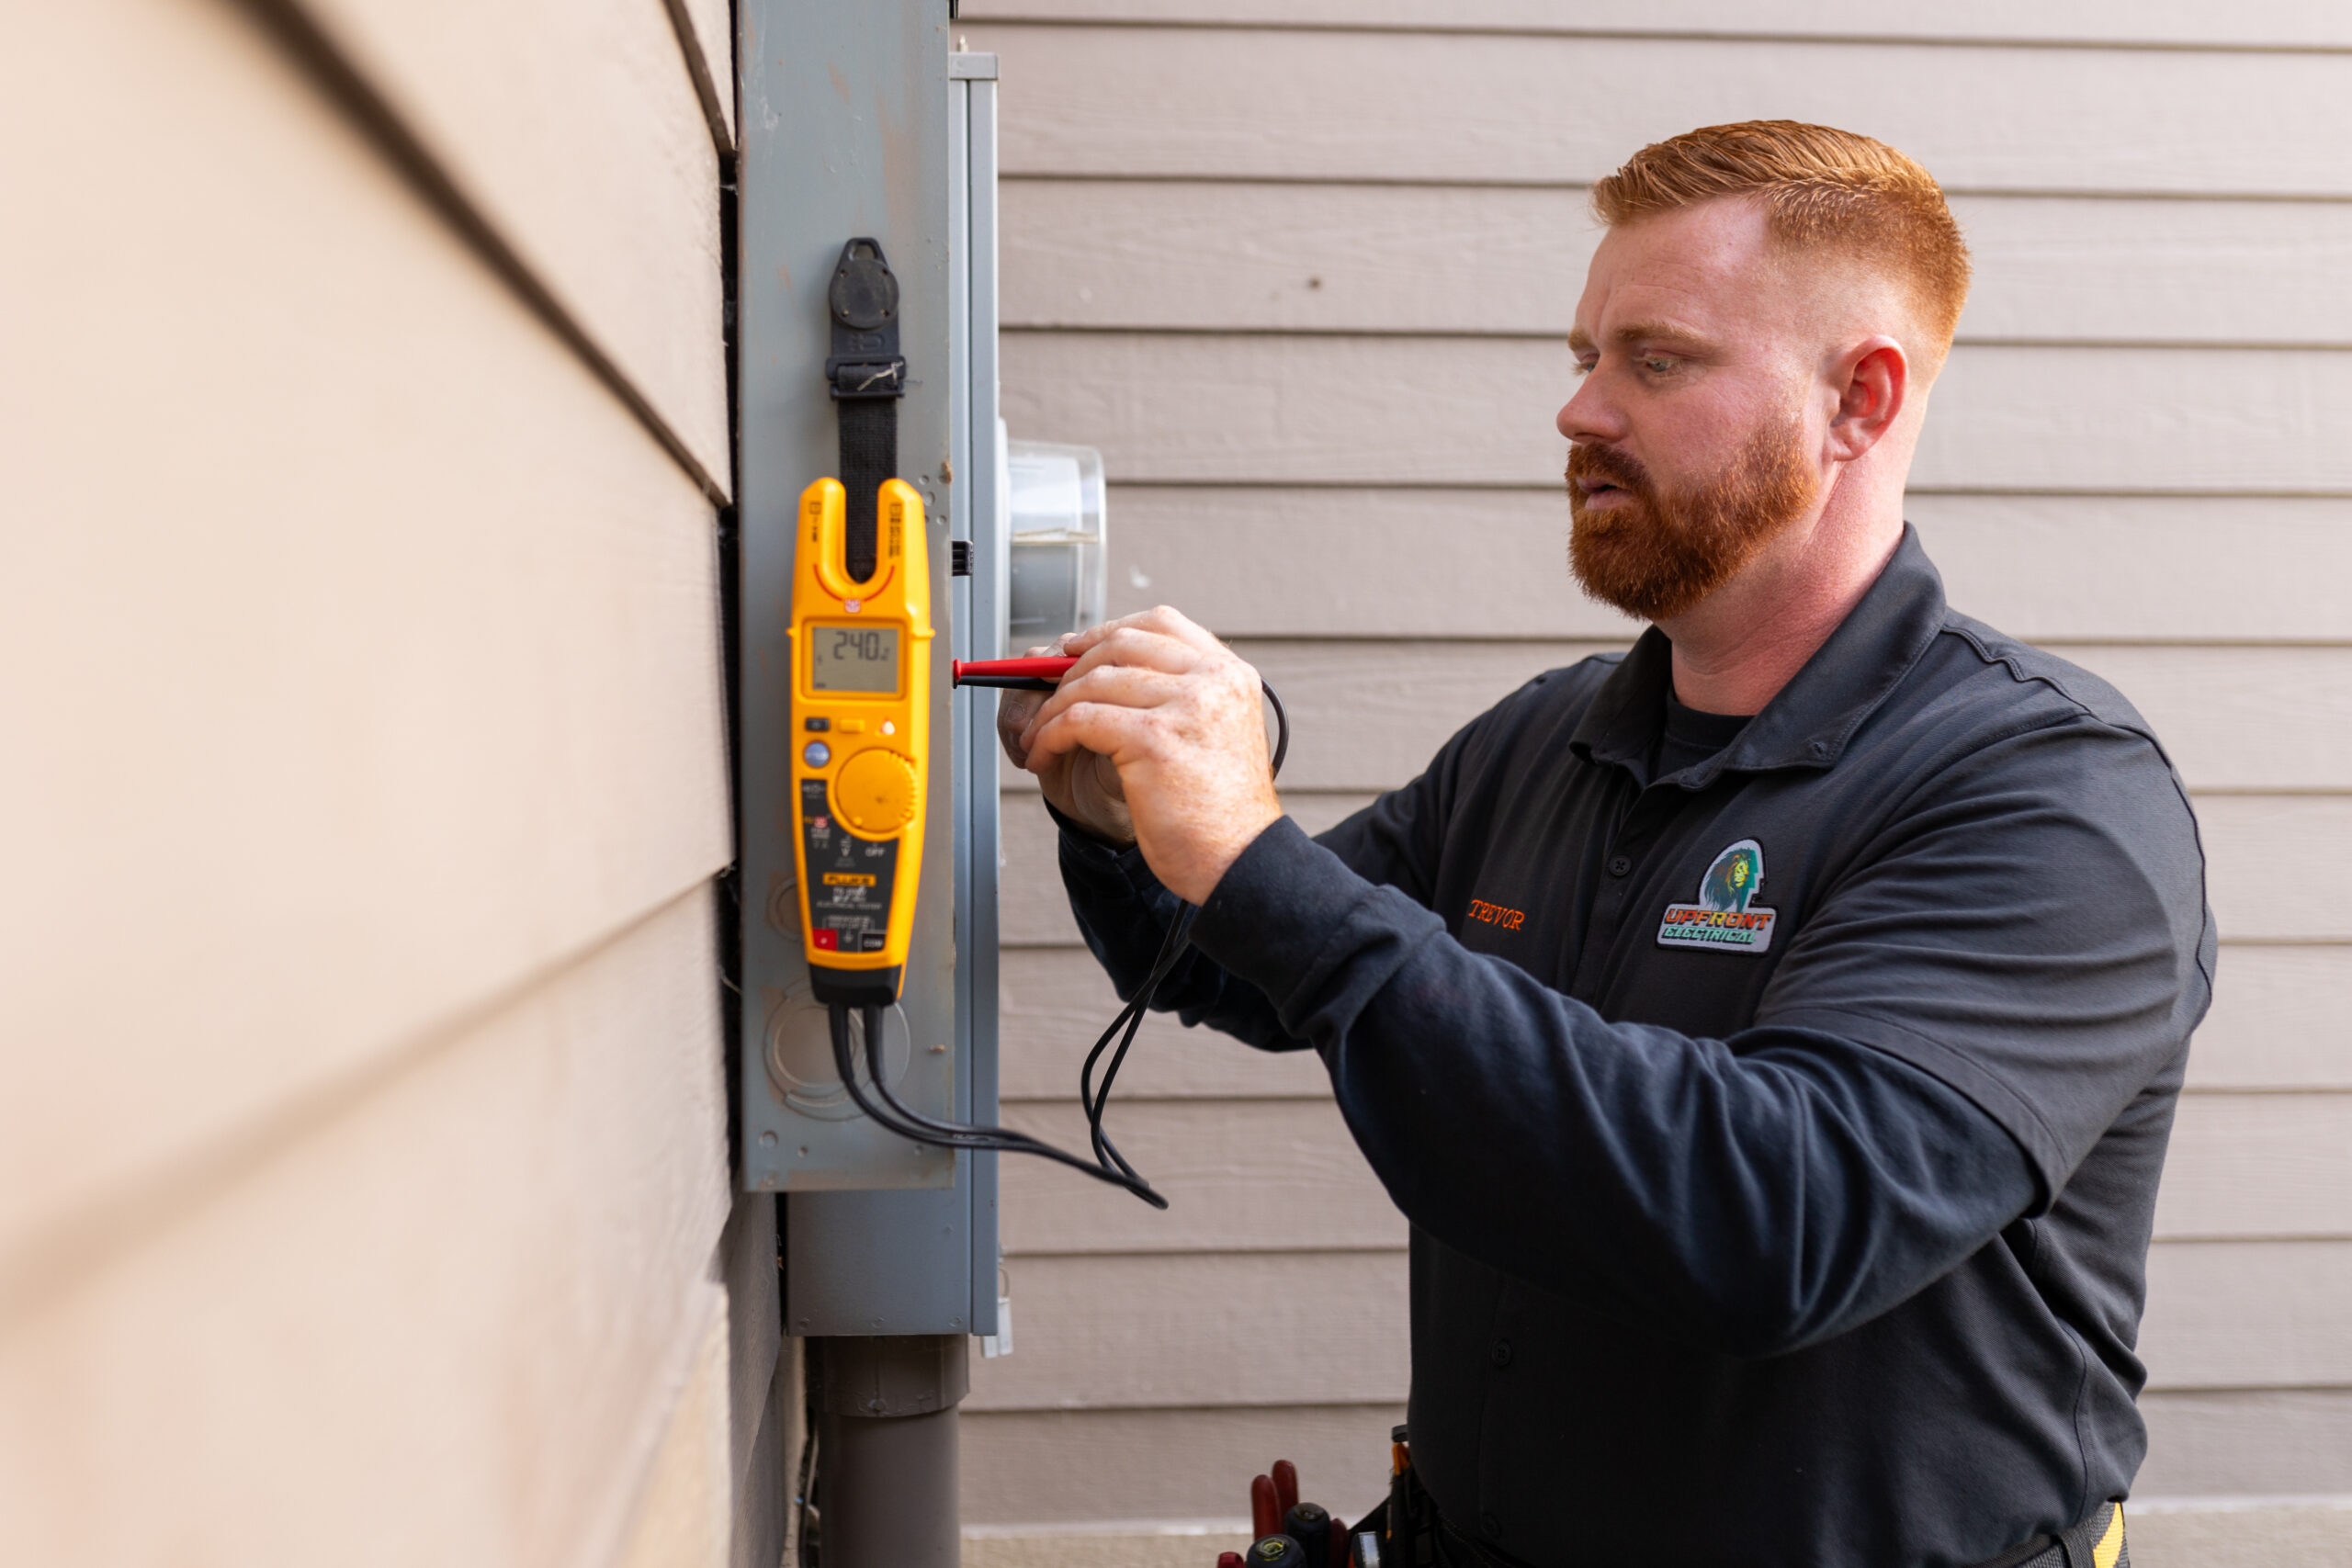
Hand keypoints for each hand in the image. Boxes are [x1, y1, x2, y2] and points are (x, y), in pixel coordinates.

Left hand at [1007, 608, 1282, 903]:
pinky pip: (1079, 719)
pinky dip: (1049, 734)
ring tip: (1039, 736)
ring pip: (1092, 681)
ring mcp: (1186, 705)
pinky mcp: (1154, 738)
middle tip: (1046, 695)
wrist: (1240, 862)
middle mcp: (1213, 680)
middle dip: (1071, 666)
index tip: (1075, 650)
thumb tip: (1094, 666)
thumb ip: (1173, 697)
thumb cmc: (1218, 812)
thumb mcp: (1210, 735)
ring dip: (1051, 707)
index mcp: (1230, 674)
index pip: (1160, 622)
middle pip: (1121, 643)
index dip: (1108, 631)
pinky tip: (1043, 755)